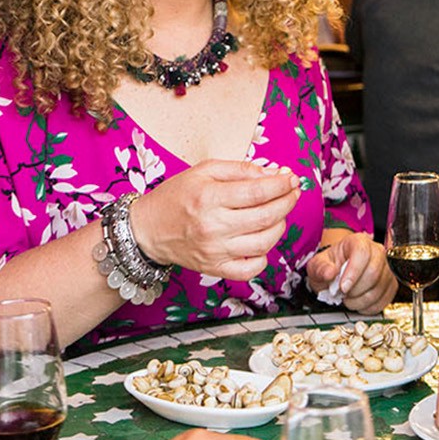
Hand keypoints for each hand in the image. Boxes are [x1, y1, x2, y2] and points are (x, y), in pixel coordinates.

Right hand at [130, 160, 300, 281]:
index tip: (292, 178)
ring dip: (280, 225)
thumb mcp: (204, 170)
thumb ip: (240, 169)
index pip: (258, 192)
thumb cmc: (175, 197)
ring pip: (265, 242)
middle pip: (266, 216)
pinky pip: (250, 269)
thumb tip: (273, 174)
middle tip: (291, 193)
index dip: (281, 185)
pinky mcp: (214, 269)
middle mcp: (213, 227)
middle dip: (287, 201)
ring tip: (277, 213)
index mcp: (210, 198)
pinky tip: (261, 241)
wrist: (147, 229)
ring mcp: (215, 251)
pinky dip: (264, 257)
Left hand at [305, 231, 395, 312]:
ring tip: (349, 299)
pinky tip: (359, 303)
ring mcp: (387, 268)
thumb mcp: (317, 266)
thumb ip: (320, 268)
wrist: (337, 274)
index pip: (362, 253)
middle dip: (355, 289)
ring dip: (360, 300)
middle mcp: (377, 252)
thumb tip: (329, 273)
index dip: (353, 272)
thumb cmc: (330, 267)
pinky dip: (369, 307)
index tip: (342, 287)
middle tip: (342, 294)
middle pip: (373, 272)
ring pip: (379, 289)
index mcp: (358, 242)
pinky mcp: (391, 284)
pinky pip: (384, 300)